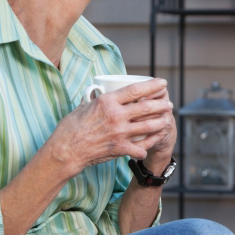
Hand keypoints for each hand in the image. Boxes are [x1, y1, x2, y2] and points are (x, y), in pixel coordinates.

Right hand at [45, 78, 173, 177]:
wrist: (65, 151)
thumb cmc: (70, 128)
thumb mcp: (82, 106)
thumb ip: (95, 98)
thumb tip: (97, 91)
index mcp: (107, 101)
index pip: (136, 90)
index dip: (152, 86)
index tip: (162, 84)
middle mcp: (116, 115)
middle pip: (147, 107)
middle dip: (162, 104)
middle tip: (168, 103)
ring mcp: (119, 132)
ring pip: (148, 126)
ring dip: (161, 123)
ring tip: (166, 120)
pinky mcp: (120, 148)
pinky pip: (141, 148)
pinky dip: (147, 146)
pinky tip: (152, 143)